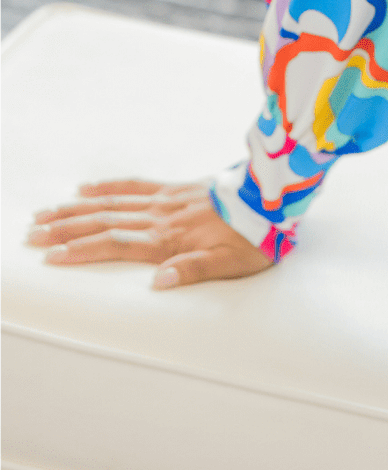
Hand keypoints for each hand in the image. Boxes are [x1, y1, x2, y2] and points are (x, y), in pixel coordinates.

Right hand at [25, 179, 273, 287]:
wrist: (275, 195)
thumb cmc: (255, 236)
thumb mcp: (231, 264)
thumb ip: (193, 271)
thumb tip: (156, 284)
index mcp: (171, 238)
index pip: (117, 244)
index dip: (83, 250)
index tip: (51, 255)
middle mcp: (162, 216)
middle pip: (105, 221)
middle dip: (66, 228)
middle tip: (31, 233)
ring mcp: (167, 199)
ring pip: (112, 202)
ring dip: (77, 208)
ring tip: (46, 213)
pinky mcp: (176, 188)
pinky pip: (135, 185)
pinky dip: (108, 186)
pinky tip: (88, 188)